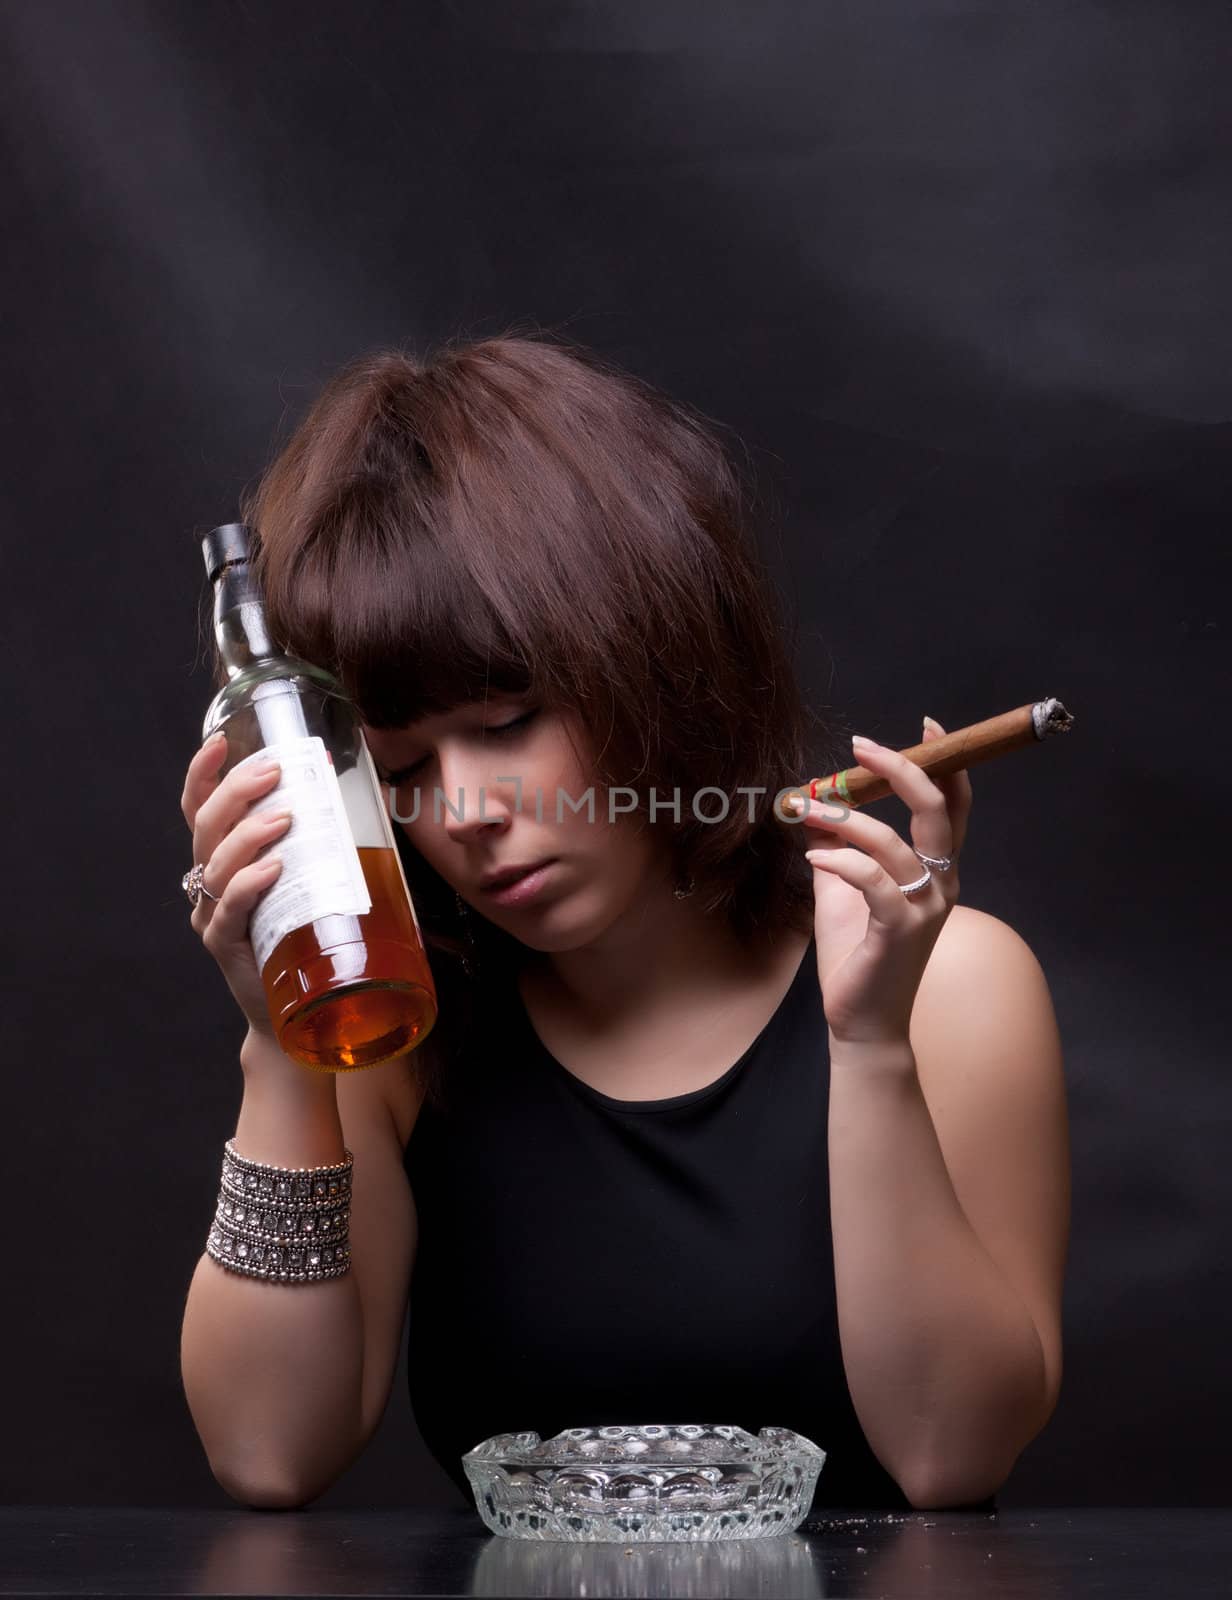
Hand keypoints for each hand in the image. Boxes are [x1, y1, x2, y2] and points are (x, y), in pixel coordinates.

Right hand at [180, 734, 293, 1040]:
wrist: (298, 1012)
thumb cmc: (306, 938)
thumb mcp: (311, 879)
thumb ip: (319, 838)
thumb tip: (351, 785)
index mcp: (225, 860)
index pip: (201, 808)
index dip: (204, 773)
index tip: (221, 741)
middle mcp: (210, 883)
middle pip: (206, 825)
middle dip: (237, 790)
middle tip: (273, 772)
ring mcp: (213, 914)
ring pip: (216, 862)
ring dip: (249, 834)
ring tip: (283, 818)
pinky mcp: (226, 946)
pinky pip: (230, 908)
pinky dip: (248, 884)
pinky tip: (272, 869)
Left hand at [790, 716, 971, 1045]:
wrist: (862, 1022)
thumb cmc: (857, 956)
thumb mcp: (840, 891)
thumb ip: (835, 847)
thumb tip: (815, 802)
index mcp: (935, 872)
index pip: (952, 807)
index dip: (944, 765)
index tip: (924, 729)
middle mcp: (941, 884)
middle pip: (937, 811)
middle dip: (903, 770)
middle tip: (862, 746)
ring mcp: (924, 908)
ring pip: (895, 843)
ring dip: (847, 818)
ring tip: (808, 807)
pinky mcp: (900, 930)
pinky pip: (874, 881)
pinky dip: (842, 861)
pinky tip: (813, 857)